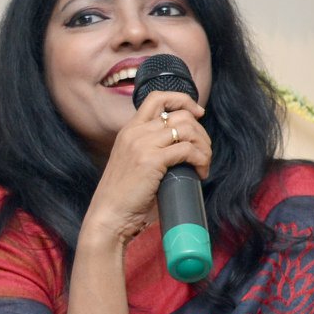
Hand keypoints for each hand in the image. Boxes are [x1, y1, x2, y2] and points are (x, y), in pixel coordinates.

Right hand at [81, 90, 209, 247]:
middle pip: (181, 114)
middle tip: (204, 152)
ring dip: (203, 146)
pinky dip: (201, 160)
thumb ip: (154, 148)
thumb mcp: (137, 162)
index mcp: (130, 130)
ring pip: (187, 129)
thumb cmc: (126, 196)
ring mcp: (142, 144)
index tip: (198, 114)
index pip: (158, 97)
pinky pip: (188, 150)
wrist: (109, 216)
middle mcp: (135, 132)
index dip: (183, 100)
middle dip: (201, 132)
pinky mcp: (151, 160)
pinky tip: (200, 173)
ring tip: (203, 164)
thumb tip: (186, 145)